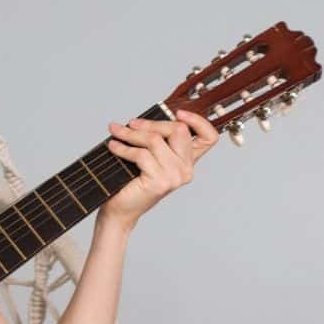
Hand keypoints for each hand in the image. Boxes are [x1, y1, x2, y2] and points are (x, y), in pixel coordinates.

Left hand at [99, 111, 217, 226]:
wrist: (121, 210)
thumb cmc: (132, 181)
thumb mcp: (150, 155)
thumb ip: (157, 138)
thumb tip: (145, 118)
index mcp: (188, 161)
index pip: (209, 138)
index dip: (198, 121)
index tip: (178, 112)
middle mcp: (186, 169)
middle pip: (178, 130)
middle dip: (151, 123)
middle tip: (130, 123)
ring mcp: (175, 176)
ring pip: (156, 140)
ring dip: (131, 134)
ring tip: (116, 132)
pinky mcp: (161, 182)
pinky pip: (141, 154)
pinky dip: (124, 148)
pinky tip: (114, 147)